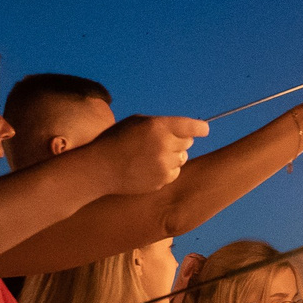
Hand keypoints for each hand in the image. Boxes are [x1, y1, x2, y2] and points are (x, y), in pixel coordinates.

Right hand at [79, 114, 206, 194]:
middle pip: (188, 142)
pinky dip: (166, 170)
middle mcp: (165, 145)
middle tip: (160, 142)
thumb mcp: (136, 122)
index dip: (200, 129)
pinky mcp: (162, 180)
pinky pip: (174, 172)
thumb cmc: (115, 140)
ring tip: (150, 156)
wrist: (99, 168)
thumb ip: (162, 124)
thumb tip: (184, 131)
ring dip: (172, 156)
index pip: (194, 127)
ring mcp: (165, 164)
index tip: (202, 130)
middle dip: (178, 141)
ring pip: (182, 158)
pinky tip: (148, 167)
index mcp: (159, 126)